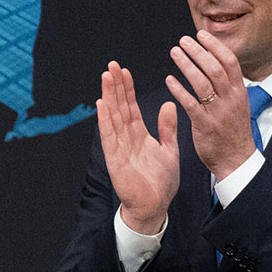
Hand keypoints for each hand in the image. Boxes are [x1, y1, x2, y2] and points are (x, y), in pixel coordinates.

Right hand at [96, 62, 180, 234]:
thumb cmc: (161, 182)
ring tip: (106, 77)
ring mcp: (119, 148)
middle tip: (112, 65)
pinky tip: (101, 104)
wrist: (155, 206)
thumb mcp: (169, 149)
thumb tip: (168, 104)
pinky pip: (109, 136)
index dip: (127, 89)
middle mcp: (126, 138)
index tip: (124, 71)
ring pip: (113, 117)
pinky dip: (105, 120)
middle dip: (116, 86)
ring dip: (109, 96)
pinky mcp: (115, 159)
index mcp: (139, 135)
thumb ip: (167, 128)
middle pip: (119, 107)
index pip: (131, 107)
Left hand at [164, 32, 257, 180]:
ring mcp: (218, 112)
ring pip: (202, 82)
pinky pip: (190, 104)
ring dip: (187, 65)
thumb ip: (228, 86)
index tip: (202, 34)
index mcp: (239, 92)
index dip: (215, 46)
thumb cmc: (233, 132)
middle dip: (198, 51)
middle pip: (215, 68)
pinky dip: (179, 90)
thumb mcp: (238, 105)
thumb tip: (217, 65)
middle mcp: (230, 99)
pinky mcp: (204, 125)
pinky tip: (169, 80)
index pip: (230, 62)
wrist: (236, 160)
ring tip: (175, 53)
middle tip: (183, 40)